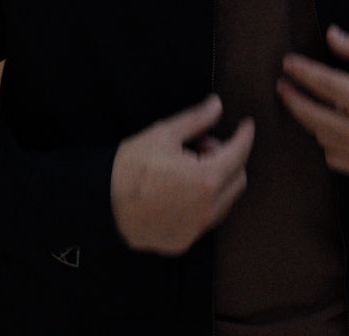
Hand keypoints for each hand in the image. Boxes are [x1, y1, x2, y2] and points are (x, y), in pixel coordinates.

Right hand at [110, 94, 254, 254]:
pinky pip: (205, 219)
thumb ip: (196, 120)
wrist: (101, 204)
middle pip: (238, 180)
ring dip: (217, 182)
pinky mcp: (183, 242)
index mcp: (206, 179)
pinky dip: (203, 202)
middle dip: (227, 159)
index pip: (239, 154)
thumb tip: (217, 106)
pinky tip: (180, 190)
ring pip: (224, 202)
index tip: (246, 126)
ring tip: (187, 168)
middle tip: (201, 146)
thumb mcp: (163, 134)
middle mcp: (207, 209)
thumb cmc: (130, 167)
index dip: (245, 136)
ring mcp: (196, 229)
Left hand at [277, 25, 348, 177]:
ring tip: (310, 102)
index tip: (287, 64)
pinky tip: (331, 127)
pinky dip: (328, 143)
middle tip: (283, 85)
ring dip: (311, 120)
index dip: (303, 72)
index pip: (325, 85)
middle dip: (293, 99)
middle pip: (313, 117)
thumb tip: (332, 35)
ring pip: (321, 138)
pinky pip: (334, 158)